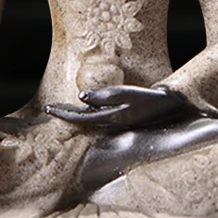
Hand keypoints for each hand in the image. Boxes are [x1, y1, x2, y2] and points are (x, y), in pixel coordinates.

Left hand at [44, 84, 189, 131]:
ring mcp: (116, 121)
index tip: (47, 109)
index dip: (63, 114)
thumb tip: (81, 96)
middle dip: (65, 115)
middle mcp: (110, 123)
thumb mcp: (128, 94)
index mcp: (110, 119)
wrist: (170, 104)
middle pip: (82, 120)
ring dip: (75, 114)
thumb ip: (105, 96)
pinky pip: (98, 116)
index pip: (80, 118)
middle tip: (48, 108)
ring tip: (61, 108)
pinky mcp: (122, 117)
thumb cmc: (150, 98)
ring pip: (89, 119)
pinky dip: (87, 112)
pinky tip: (84, 108)